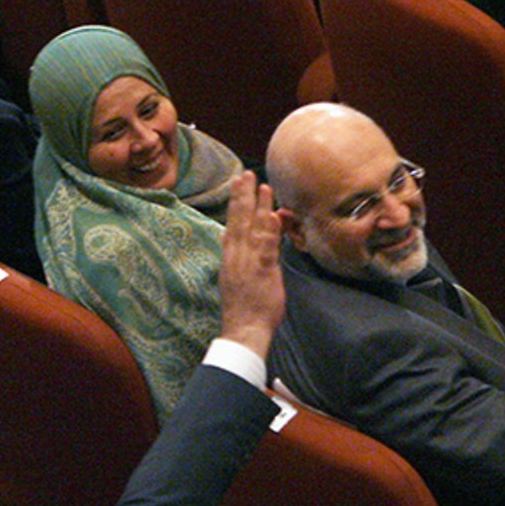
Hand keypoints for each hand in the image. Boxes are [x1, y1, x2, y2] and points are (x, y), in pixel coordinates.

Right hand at [216, 171, 283, 357]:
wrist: (243, 331)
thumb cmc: (243, 309)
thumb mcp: (237, 278)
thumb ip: (241, 257)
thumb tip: (237, 238)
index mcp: (230, 258)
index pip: (232, 224)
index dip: (236, 203)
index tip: (238, 183)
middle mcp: (237, 257)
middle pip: (239, 220)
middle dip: (243, 196)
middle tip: (246, 174)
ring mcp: (249, 264)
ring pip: (253, 229)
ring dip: (258, 206)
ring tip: (263, 186)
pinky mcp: (263, 273)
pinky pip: (267, 249)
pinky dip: (270, 232)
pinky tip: (274, 216)